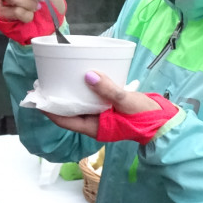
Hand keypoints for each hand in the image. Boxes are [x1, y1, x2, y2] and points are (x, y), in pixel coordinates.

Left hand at [44, 71, 177, 144]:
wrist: (164, 121)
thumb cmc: (145, 116)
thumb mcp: (126, 101)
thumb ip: (108, 89)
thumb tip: (88, 75)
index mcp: (94, 127)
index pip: (64, 120)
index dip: (49, 109)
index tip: (38, 97)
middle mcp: (94, 123)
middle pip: (69, 112)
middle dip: (57, 100)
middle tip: (46, 83)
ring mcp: (101, 117)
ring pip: (79, 106)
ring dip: (69, 94)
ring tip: (58, 78)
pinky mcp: (109, 109)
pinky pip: (91, 101)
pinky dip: (83, 91)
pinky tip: (81, 79)